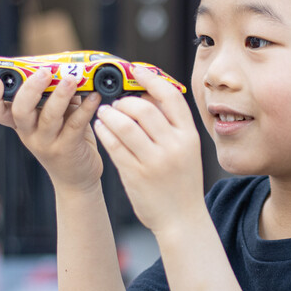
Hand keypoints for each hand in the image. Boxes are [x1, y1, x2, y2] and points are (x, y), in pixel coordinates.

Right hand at [0, 68, 102, 192]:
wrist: (76, 178)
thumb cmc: (65, 140)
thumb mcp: (55, 118)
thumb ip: (56, 97)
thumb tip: (66, 69)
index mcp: (21, 123)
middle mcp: (29, 133)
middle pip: (20, 111)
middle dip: (31, 89)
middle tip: (44, 72)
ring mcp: (47, 143)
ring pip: (49, 117)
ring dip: (60, 96)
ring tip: (71, 79)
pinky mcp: (68, 149)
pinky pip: (75, 125)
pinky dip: (85, 108)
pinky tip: (94, 96)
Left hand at [92, 67, 203, 233]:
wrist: (182, 220)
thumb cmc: (181, 183)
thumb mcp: (187, 151)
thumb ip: (171, 126)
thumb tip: (147, 95)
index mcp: (189, 136)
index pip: (171, 97)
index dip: (152, 79)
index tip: (136, 70)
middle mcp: (174, 147)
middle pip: (144, 109)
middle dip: (125, 101)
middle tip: (116, 102)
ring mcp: (155, 162)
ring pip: (125, 126)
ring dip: (110, 115)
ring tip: (104, 113)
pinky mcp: (136, 175)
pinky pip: (115, 146)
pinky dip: (105, 133)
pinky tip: (101, 129)